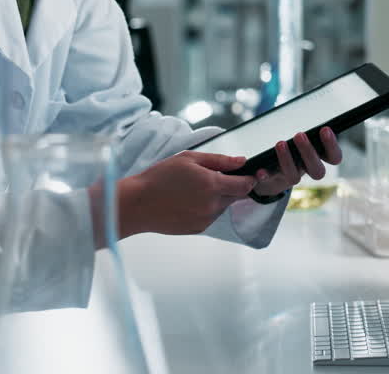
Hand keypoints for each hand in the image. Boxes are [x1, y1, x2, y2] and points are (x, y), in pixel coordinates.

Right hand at [117, 151, 256, 236]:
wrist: (138, 204)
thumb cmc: (159, 177)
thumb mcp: (189, 159)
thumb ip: (219, 161)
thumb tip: (241, 161)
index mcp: (212, 185)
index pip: (245, 185)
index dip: (250, 178)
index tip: (248, 174)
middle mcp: (212, 205)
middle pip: (236, 196)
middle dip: (231, 186)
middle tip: (210, 177)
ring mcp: (206, 219)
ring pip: (223, 206)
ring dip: (217, 197)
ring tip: (193, 189)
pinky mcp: (198, 229)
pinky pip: (211, 216)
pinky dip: (206, 208)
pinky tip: (188, 200)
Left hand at [251, 127, 342, 197]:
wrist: (272, 165)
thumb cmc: (291, 140)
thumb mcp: (300, 130)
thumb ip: (304, 122)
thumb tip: (303, 105)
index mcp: (319, 156)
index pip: (334, 157)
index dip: (332, 145)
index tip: (325, 129)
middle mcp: (308, 169)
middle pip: (317, 171)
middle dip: (308, 152)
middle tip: (299, 135)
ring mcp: (291, 176)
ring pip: (295, 177)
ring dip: (288, 161)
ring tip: (280, 143)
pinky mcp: (273, 179)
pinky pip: (270, 180)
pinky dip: (265, 175)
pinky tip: (260, 170)